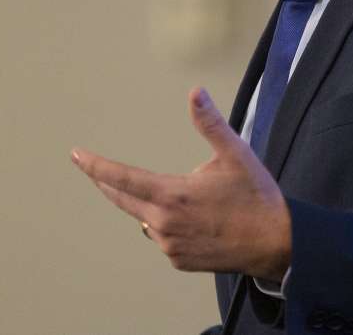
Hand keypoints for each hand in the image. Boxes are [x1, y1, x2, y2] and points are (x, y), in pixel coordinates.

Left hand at [71, 87, 291, 280]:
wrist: (276, 243)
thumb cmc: (256, 196)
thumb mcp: (235, 153)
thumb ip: (210, 123)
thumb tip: (195, 92)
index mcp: (172, 194)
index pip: (121, 178)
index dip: (95, 165)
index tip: (76, 155)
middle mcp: (164, 223)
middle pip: (123, 200)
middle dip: (106, 183)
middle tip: (92, 170)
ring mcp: (170, 246)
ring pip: (146, 219)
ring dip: (149, 205)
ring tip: (181, 196)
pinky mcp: (179, 260)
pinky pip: (163, 238)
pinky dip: (168, 225)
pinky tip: (194, 220)